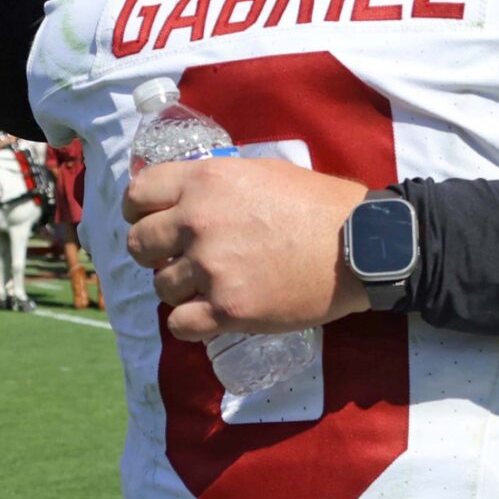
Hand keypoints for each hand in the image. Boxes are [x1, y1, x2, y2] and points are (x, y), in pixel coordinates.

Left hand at [124, 157, 369, 339]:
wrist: (360, 245)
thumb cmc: (319, 204)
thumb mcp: (262, 173)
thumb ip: (217, 185)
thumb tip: (187, 200)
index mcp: (206, 181)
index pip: (138, 194)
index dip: (139, 211)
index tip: (151, 222)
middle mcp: (199, 222)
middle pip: (138, 244)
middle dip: (153, 253)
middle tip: (179, 258)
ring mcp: (212, 268)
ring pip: (161, 287)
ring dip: (179, 288)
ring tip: (209, 285)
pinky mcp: (229, 309)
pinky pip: (180, 325)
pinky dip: (191, 323)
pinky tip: (209, 315)